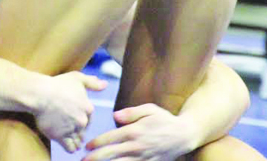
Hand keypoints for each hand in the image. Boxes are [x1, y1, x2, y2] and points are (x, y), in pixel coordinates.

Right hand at [35, 72, 106, 152]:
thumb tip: (105, 85)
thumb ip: (92, 83)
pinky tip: (67, 145)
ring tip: (68, 137)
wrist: (40, 94)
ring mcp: (72, 130)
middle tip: (68, 127)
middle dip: (78, 130)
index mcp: (88, 108)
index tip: (73, 117)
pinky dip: (70, 147)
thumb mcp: (77, 78)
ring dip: (75, 140)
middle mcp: (82, 121)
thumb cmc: (57, 84)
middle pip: (83, 130)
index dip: (81, 118)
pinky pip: (70, 148)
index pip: (89, 119)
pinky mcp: (61, 137)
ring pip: (77, 140)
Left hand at [83, 103, 197, 160]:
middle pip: (111, 154)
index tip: (87, 146)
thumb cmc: (164, 120)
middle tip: (83, 160)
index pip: (110, 138)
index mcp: (135, 131)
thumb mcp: (149, 109)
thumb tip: (114, 116)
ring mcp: (143, 158)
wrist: (184, 136)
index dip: (96, 143)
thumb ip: (131, 112)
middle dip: (95, 158)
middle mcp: (137, 146)